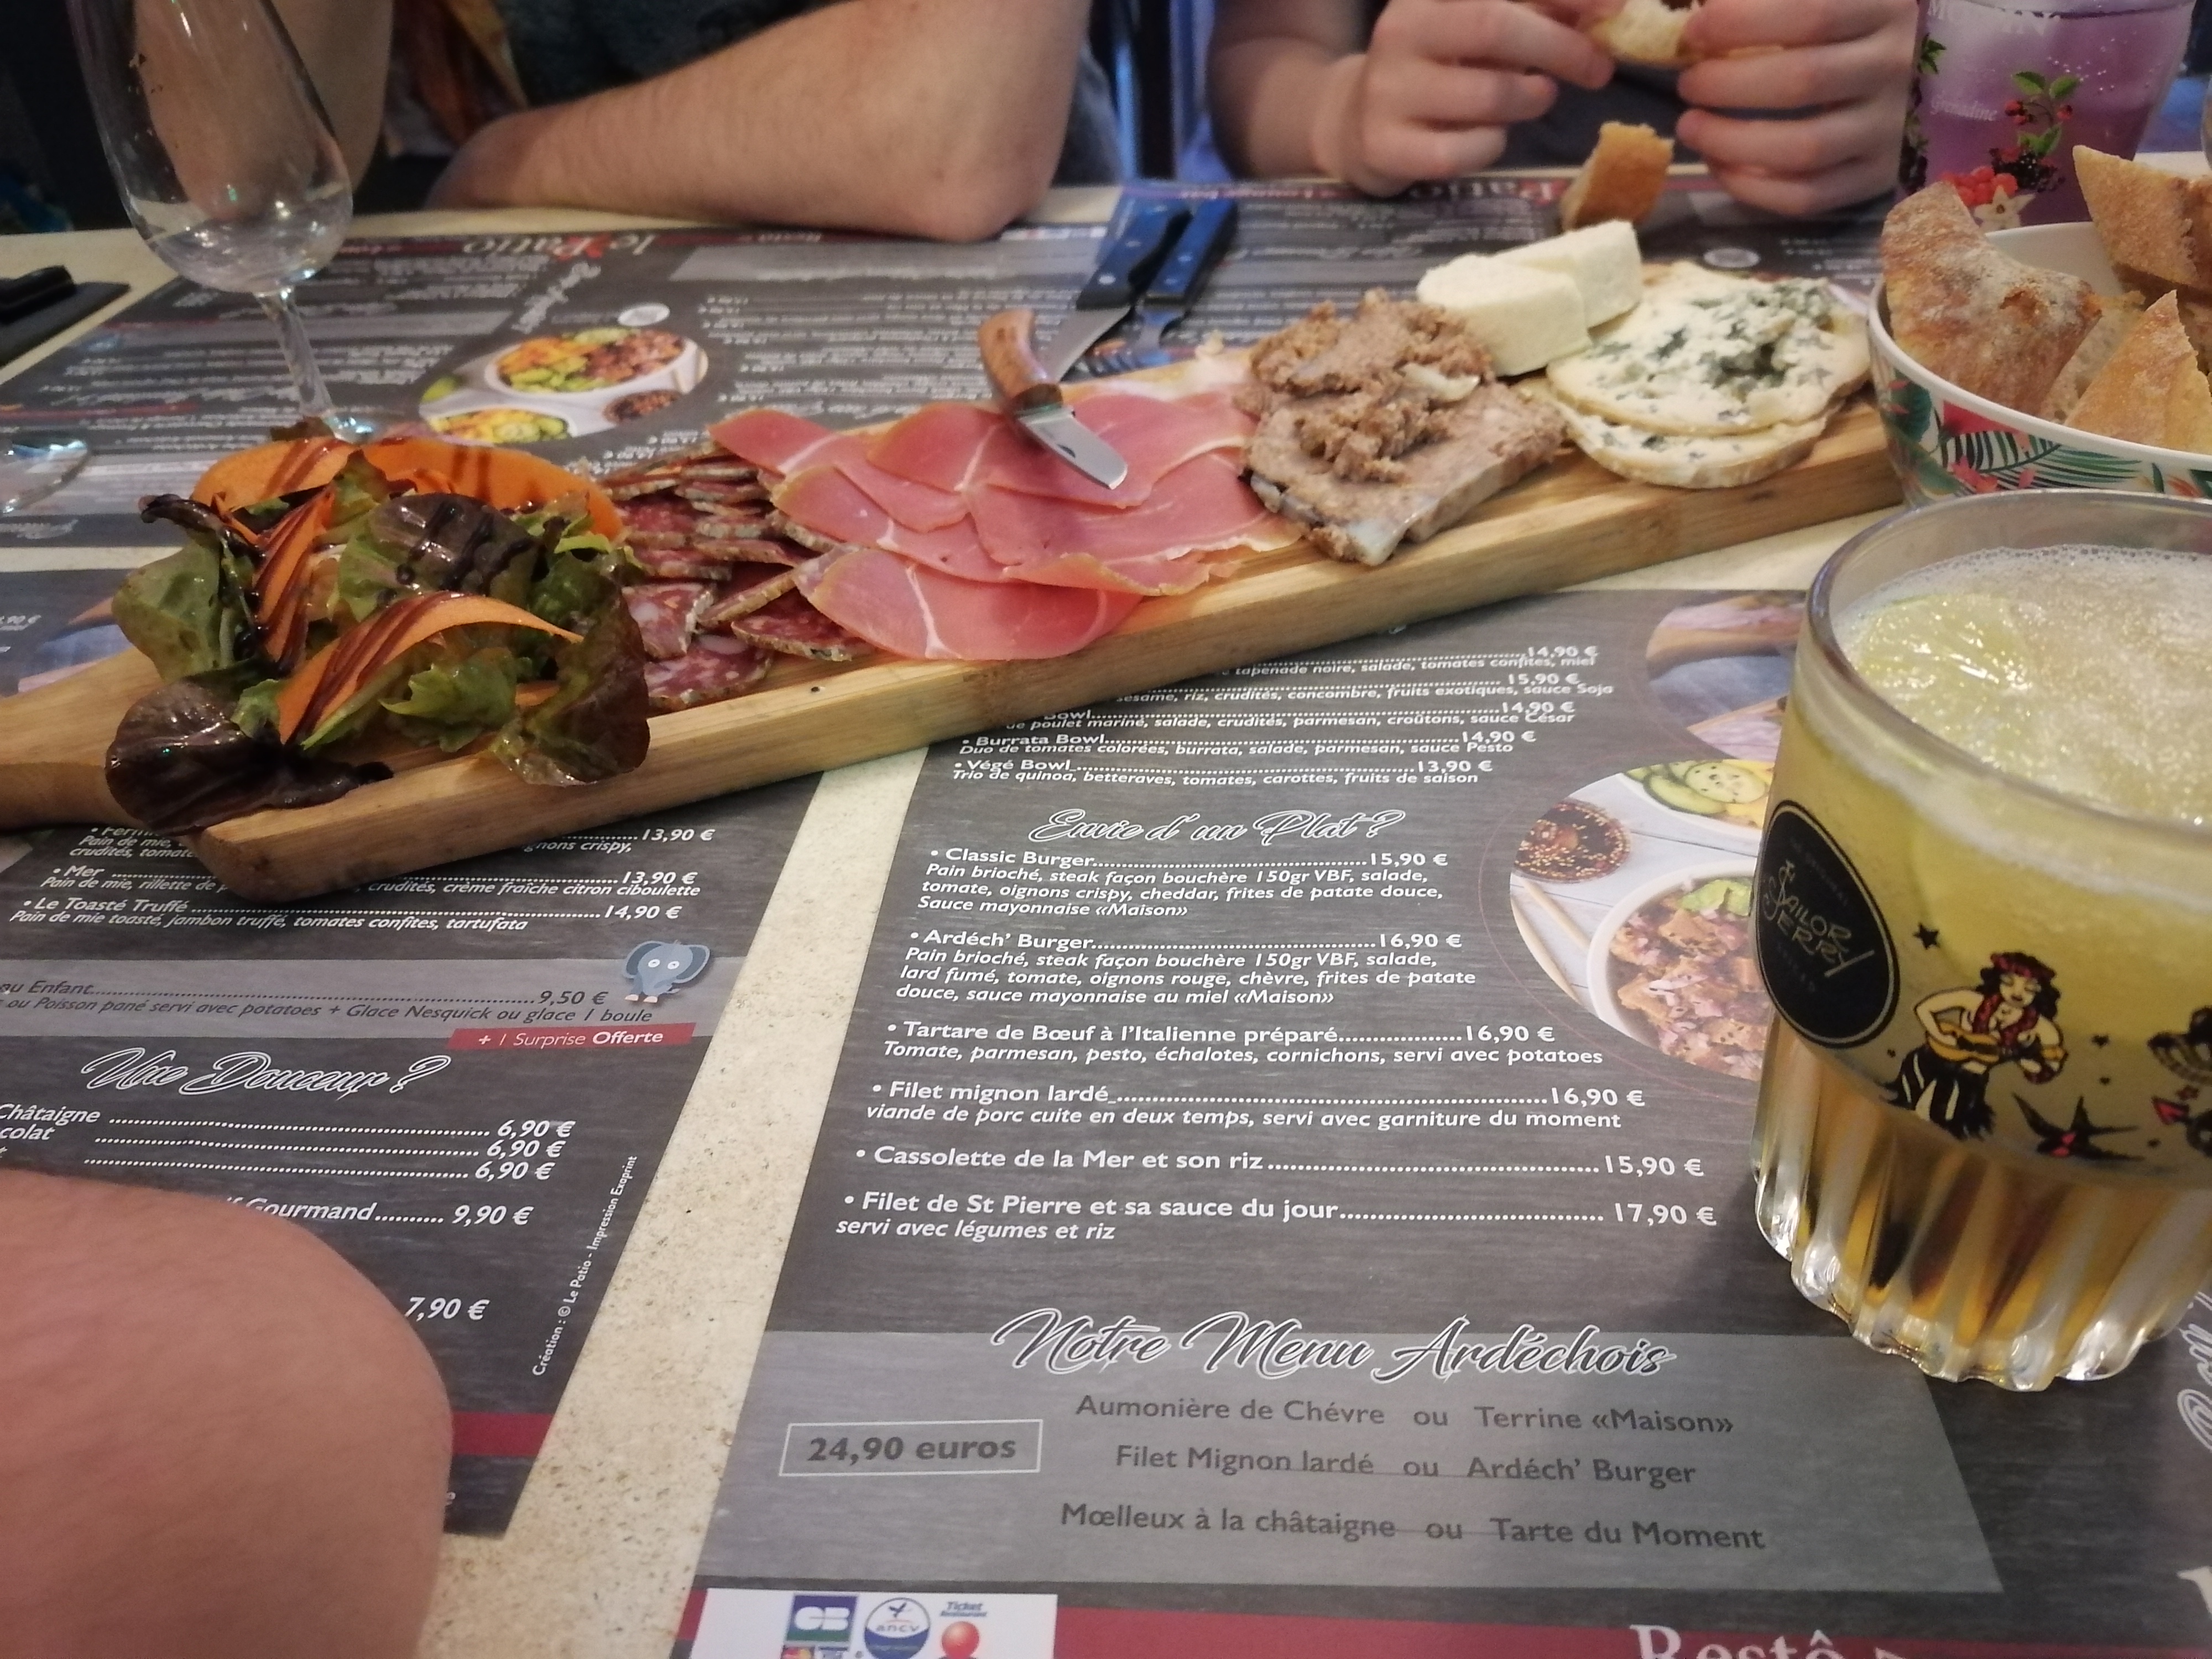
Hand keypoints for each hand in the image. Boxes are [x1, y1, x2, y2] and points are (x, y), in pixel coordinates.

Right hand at [1317, 0, 1615, 193]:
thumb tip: (1611, 10)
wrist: (1355, 122)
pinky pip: (1462, 152)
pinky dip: (1491, 146)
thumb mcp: (1479, 27)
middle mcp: (1400, 32)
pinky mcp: (1385, 146)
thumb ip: (1538, 12)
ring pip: (1487, 96)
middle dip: (1559, 48)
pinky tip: (1489, 137)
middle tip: (1596, 69)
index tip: (1613, 9)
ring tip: (1536, 99)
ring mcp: (1387, 91)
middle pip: (1496, 26)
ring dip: (1530, 101)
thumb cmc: (1437, 67)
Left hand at [1676, 0, 1915, 214]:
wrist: (1944, 75)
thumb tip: (1704, 6)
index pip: (1813, 13)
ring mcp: (1891, 129)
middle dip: (1727, 85)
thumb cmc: (1868, 25)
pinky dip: (1752, 188)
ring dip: (1730, 142)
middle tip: (1689, 83)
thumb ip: (1787, 0)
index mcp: (1888, 7)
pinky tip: (1721, 164)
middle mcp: (1897, 68)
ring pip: (1802, 148)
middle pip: (1802, 81)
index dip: (1744, 22)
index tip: (1695, 32)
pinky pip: (1808, 196)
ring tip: (1690, 127)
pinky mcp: (1877, 178)